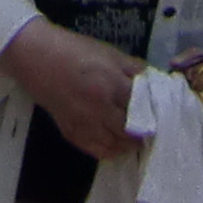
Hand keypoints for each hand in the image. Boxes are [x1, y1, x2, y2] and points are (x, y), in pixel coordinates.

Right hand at [0, 18, 143, 156]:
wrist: (38, 58)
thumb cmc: (76, 51)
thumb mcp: (110, 53)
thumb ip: (133, 69)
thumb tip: (154, 82)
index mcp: (111, 84)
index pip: (143, 107)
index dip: (155, 112)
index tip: (163, 115)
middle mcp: (99, 108)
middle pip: (131, 130)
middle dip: (145, 131)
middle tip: (153, 129)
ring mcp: (85, 124)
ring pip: (116, 145)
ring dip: (130, 144)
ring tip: (138, 138)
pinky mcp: (72, 133)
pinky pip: (97, 151)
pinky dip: (112, 151)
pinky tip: (118, 144)